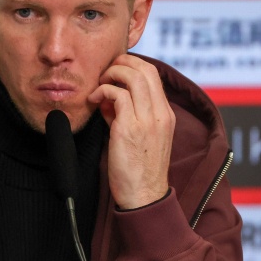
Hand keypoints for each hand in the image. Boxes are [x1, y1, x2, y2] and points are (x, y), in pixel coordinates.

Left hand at [88, 54, 175, 208]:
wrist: (144, 197)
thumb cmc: (139, 169)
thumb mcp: (139, 136)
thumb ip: (126, 114)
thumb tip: (108, 97)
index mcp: (166, 114)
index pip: (153, 74)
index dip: (133, 65)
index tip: (115, 71)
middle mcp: (161, 114)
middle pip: (145, 69)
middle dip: (121, 63)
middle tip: (105, 72)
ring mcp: (147, 120)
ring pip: (133, 77)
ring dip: (111, 74)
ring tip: (99, 85)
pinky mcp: (129, 128)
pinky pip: (117, 95)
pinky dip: (103, 92)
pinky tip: (94, 100)